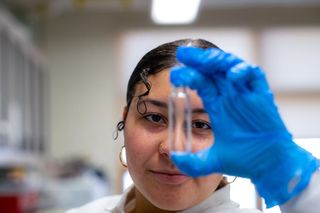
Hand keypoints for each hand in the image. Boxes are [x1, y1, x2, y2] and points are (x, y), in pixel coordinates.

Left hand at [170, 46, 318, 206]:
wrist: (269, 166)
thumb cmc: (244, 159)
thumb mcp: (213, 160)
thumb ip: (192, 162)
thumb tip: (173, 159)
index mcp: (218, 105)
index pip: (201, 83)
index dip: (189, 76)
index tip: (174, 75)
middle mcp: (230, 96)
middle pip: (213, 70)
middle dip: (199, 60)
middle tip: (183, 53)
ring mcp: (245, 94)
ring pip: (231, 67)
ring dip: (218, 61)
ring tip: (204, 60)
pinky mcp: (262, 96)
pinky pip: (254, 76)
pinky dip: (244, 72)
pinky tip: (232, 76)